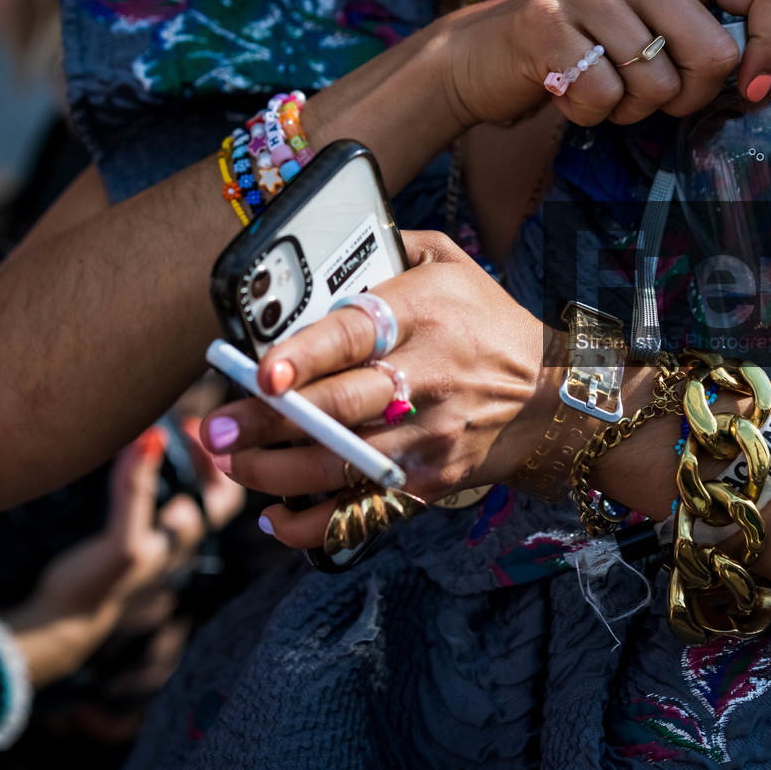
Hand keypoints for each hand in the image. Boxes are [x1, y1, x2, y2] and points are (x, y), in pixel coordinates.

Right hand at [15, 424, 242, 655]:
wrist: (56, 623)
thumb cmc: (93, 587)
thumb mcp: (122, 541)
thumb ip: (137, 492)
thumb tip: (154, 438)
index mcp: (185, 540)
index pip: (224, 493)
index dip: (217, 459)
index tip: (190, 429)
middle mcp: (176, 539)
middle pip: (206, 488)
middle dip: (198, 453)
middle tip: (176, 424)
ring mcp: (153, 539)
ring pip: (181, 493)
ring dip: (175, 462)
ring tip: (155, 434)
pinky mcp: (129, 538)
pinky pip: (153, 499)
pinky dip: (150, 474)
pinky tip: (132, 460)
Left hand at [201, 231, 547, 548]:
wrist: (552, 397)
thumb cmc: (488, 323)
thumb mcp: (452, 264)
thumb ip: (392, 245)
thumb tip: (325, 245)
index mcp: (424, 312)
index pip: (355, 335)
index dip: (305, 357)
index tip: (263, 374)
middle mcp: (428, 375)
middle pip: (339, 407)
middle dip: (269, 423)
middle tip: (218, 427)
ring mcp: (431, 434)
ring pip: (343, 462)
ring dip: (278, 471)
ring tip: (236, 462)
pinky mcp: (432, 478)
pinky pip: (365, 507)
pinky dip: (317, 524)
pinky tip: (278, 520)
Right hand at [437, 0, 770, 127]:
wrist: (482, 56)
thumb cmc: (583, 53)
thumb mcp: (651, 33)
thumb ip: (702, 40)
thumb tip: (757, 84)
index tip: (753, 89)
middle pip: (713, 55)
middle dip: (687, 98)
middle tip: (649, 97)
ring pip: (656, 84)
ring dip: (630, 109)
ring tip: (599, 87)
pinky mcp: (546, 20)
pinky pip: (602, 97)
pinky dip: (589, 115)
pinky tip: (566, 92)